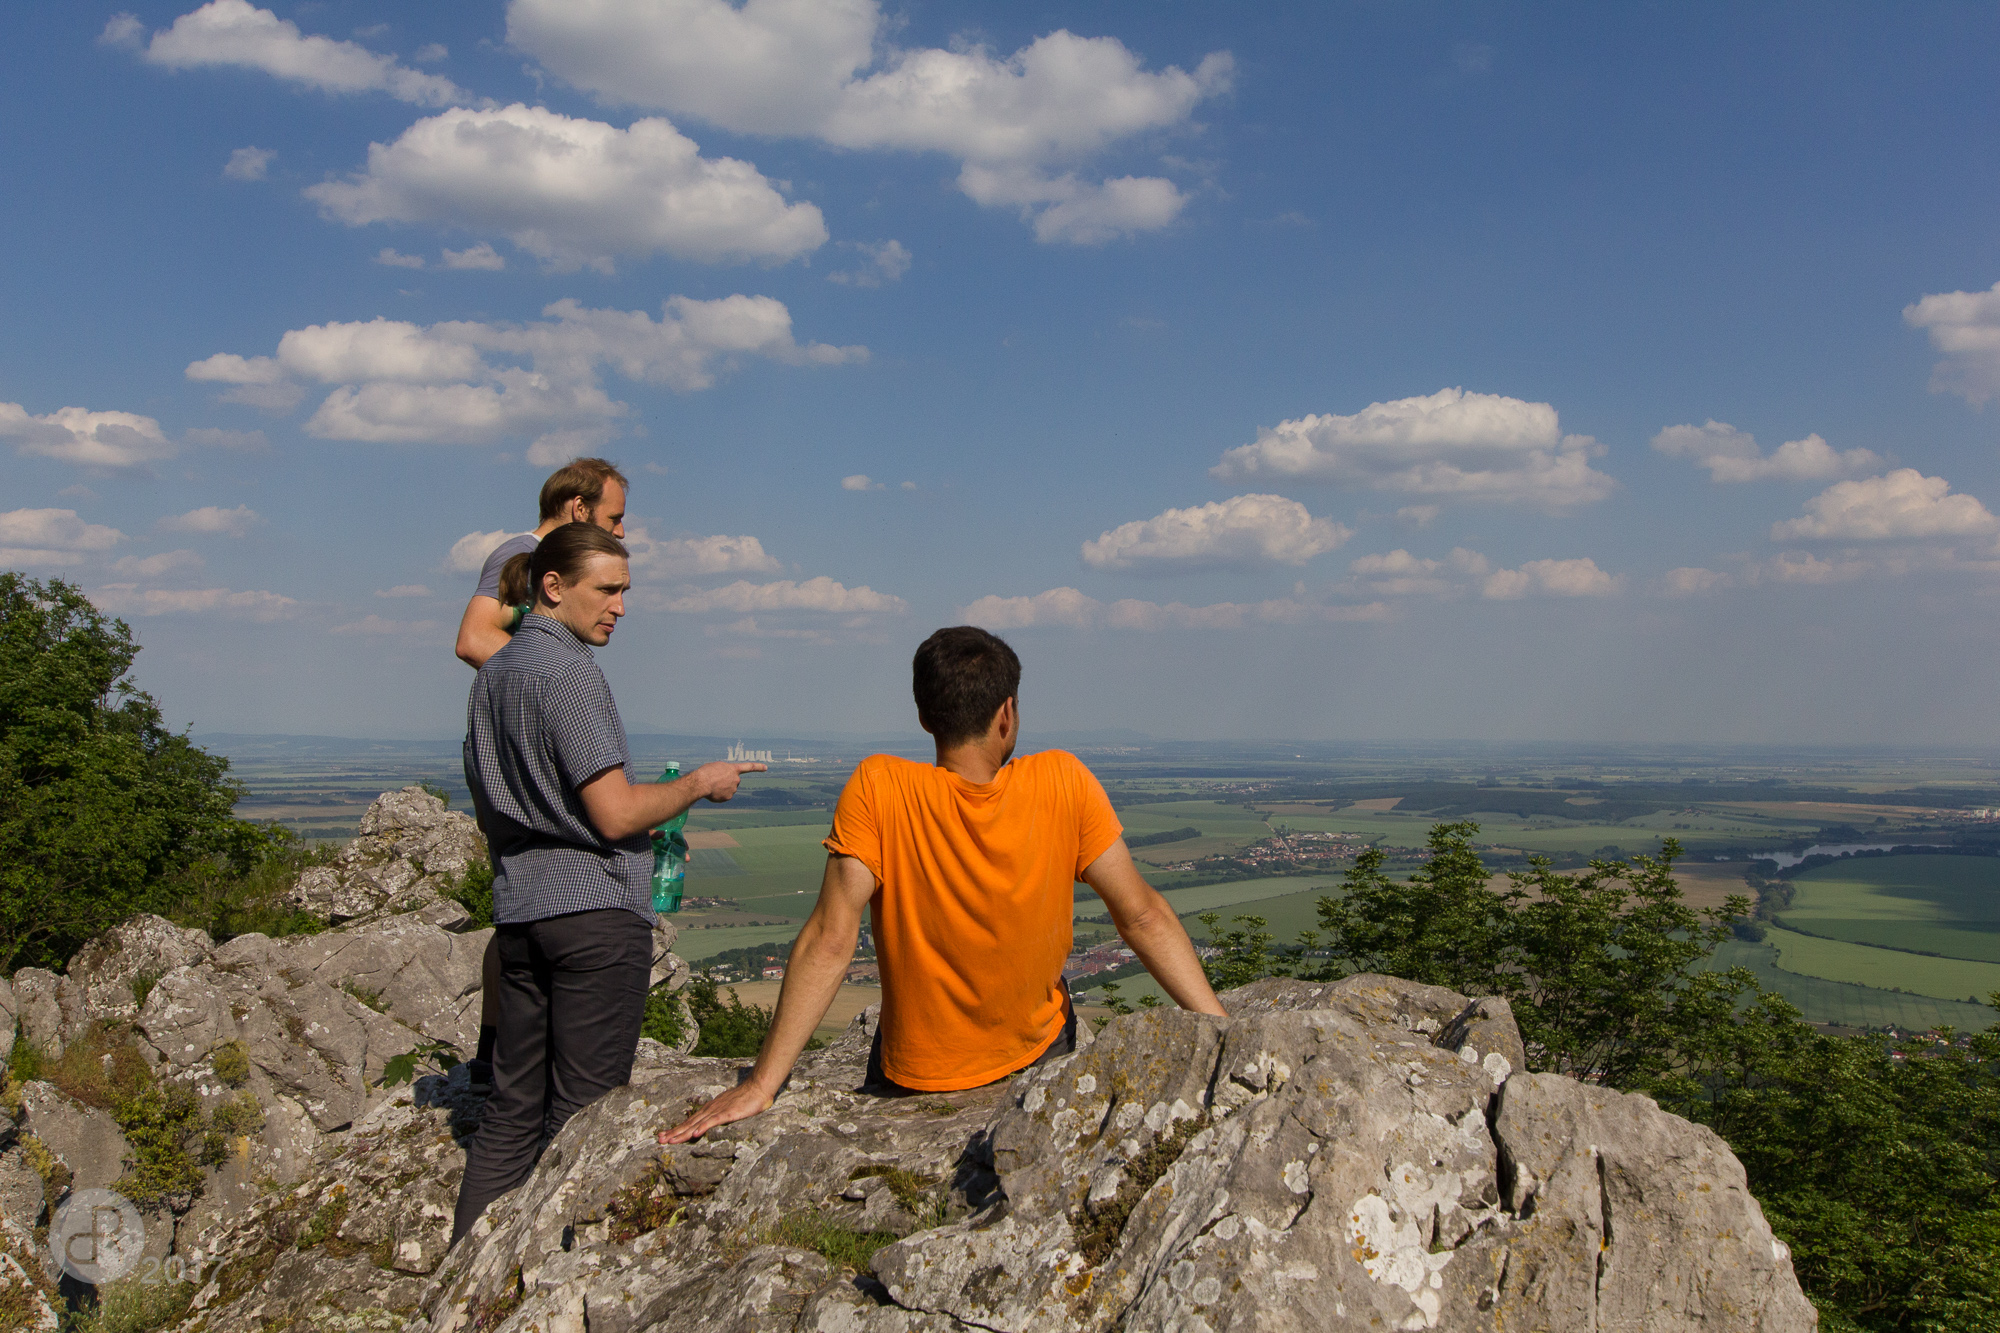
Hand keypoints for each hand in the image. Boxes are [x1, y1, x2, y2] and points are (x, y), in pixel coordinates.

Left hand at [659, 1081, 774, 1143]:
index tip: (665, 1136)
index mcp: (710, 1109)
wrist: (758, 1088)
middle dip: (674, 1132)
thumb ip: (720, 1115)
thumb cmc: (746, 1098)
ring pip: (696, 1124)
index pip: (690, 1121)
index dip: (677, 1129)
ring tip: (670, 1140)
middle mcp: (710, 1109)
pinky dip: (702, 1128)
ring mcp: (718, 1111)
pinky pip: (712, 1122)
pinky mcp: (727, 1114)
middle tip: (659, 1140)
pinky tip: (694, 1134)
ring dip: (682, 1132)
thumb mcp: (729, 1108)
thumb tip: (712, 1122)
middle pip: (689, 1123)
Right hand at [694, 761, 764, 802]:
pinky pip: (724, 797)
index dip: (758, 767)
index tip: (766, 768)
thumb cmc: (706, 772)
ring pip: (728, 789)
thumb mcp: (716, 767)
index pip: (749, 767)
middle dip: (727, 782)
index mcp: (733, 769)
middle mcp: (736, 779)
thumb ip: (724, 772)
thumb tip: (723, 779)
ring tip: (712, 786)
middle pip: (734, 781)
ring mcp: (733, 789)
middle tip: (716, 780)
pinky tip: (712, 792)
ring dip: (722, 788)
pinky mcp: (728, 797)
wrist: (702, 782)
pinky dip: (718, 795)